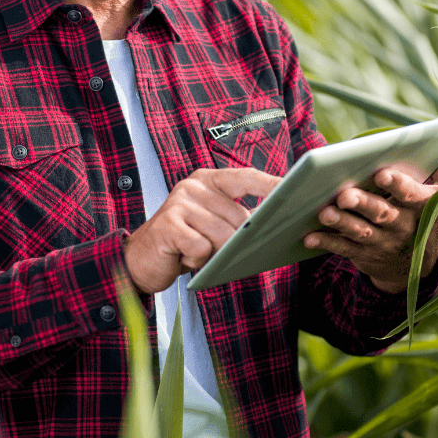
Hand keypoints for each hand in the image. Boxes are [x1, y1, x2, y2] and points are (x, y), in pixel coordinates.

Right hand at [124, 167, 278, 293]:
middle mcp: (193, 185)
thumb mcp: (215, 225)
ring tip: (196, 252)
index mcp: (208, 180)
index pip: (246, 177)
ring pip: (222, 236)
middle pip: (238, 217)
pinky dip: (196, 260)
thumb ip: (242, 218)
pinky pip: (201, 249)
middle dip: (236, 241)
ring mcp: (178, 203)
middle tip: (219, 251)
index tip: (296, 189)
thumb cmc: (186, 242)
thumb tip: (281, 219)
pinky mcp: (167, 225)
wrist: (140, 261)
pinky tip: (183, 257)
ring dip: (214, 253)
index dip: (271, 184)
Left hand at [303, 157, 437, 293]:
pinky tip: (309, 236)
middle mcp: (404, 226)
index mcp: (424, 206)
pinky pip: (344, 248)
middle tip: (345, 195)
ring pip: (361, 232)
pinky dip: (326, 242)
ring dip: (342, 223)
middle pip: (382, 214)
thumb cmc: (423, 212)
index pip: (412, 195)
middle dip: (364, 204)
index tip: (381, 174)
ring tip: (324, 212)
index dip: (398, 185)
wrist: (414, 264)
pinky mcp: (364, 255)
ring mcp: (383, 243)